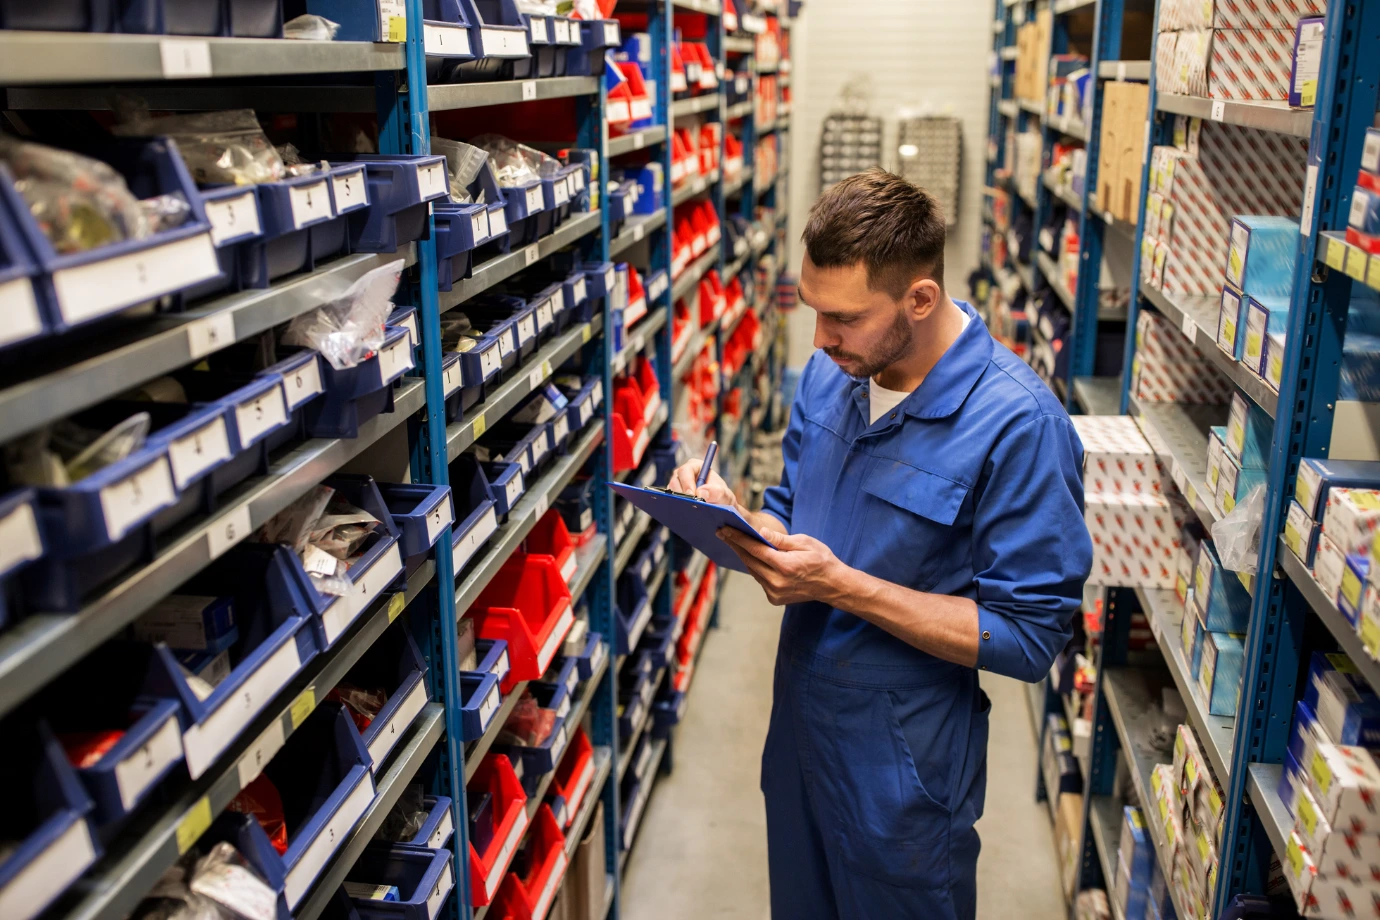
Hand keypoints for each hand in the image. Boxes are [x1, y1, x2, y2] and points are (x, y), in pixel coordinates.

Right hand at [667, 458, 738, 508]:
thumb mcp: (725, 495)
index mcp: (695, 467)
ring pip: (670, 493)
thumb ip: (717, 492)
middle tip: (690, 506)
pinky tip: (685, 515)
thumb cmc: (722, 498)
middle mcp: (683, 474)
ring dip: (679, 502)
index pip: (686, 470)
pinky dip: (677, 508)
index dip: (687, 483)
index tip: (692, 496)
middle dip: (681, 495)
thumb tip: (701, 493)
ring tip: (689, 511)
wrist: (720, 509)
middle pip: (674, 482)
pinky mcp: (674, 497)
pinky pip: (670, 502)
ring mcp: (677, 486)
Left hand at [717, 526, 848, 606]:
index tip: (725, 529)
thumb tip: (760, 532)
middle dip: (735, 545)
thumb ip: (781, 539)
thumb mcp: (805, 542)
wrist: (832, 585)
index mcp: (785, 566)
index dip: (738, 538)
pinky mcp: (774, 599)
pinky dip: (756, 568)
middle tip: (723, 533)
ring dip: (744, 556)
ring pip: (752, 571)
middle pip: (749, 560)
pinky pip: (759, 579)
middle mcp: (777, 582)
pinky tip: (753, 558)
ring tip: (735, 542)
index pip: (755, 549)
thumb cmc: (821, 560)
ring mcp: (775, 592)